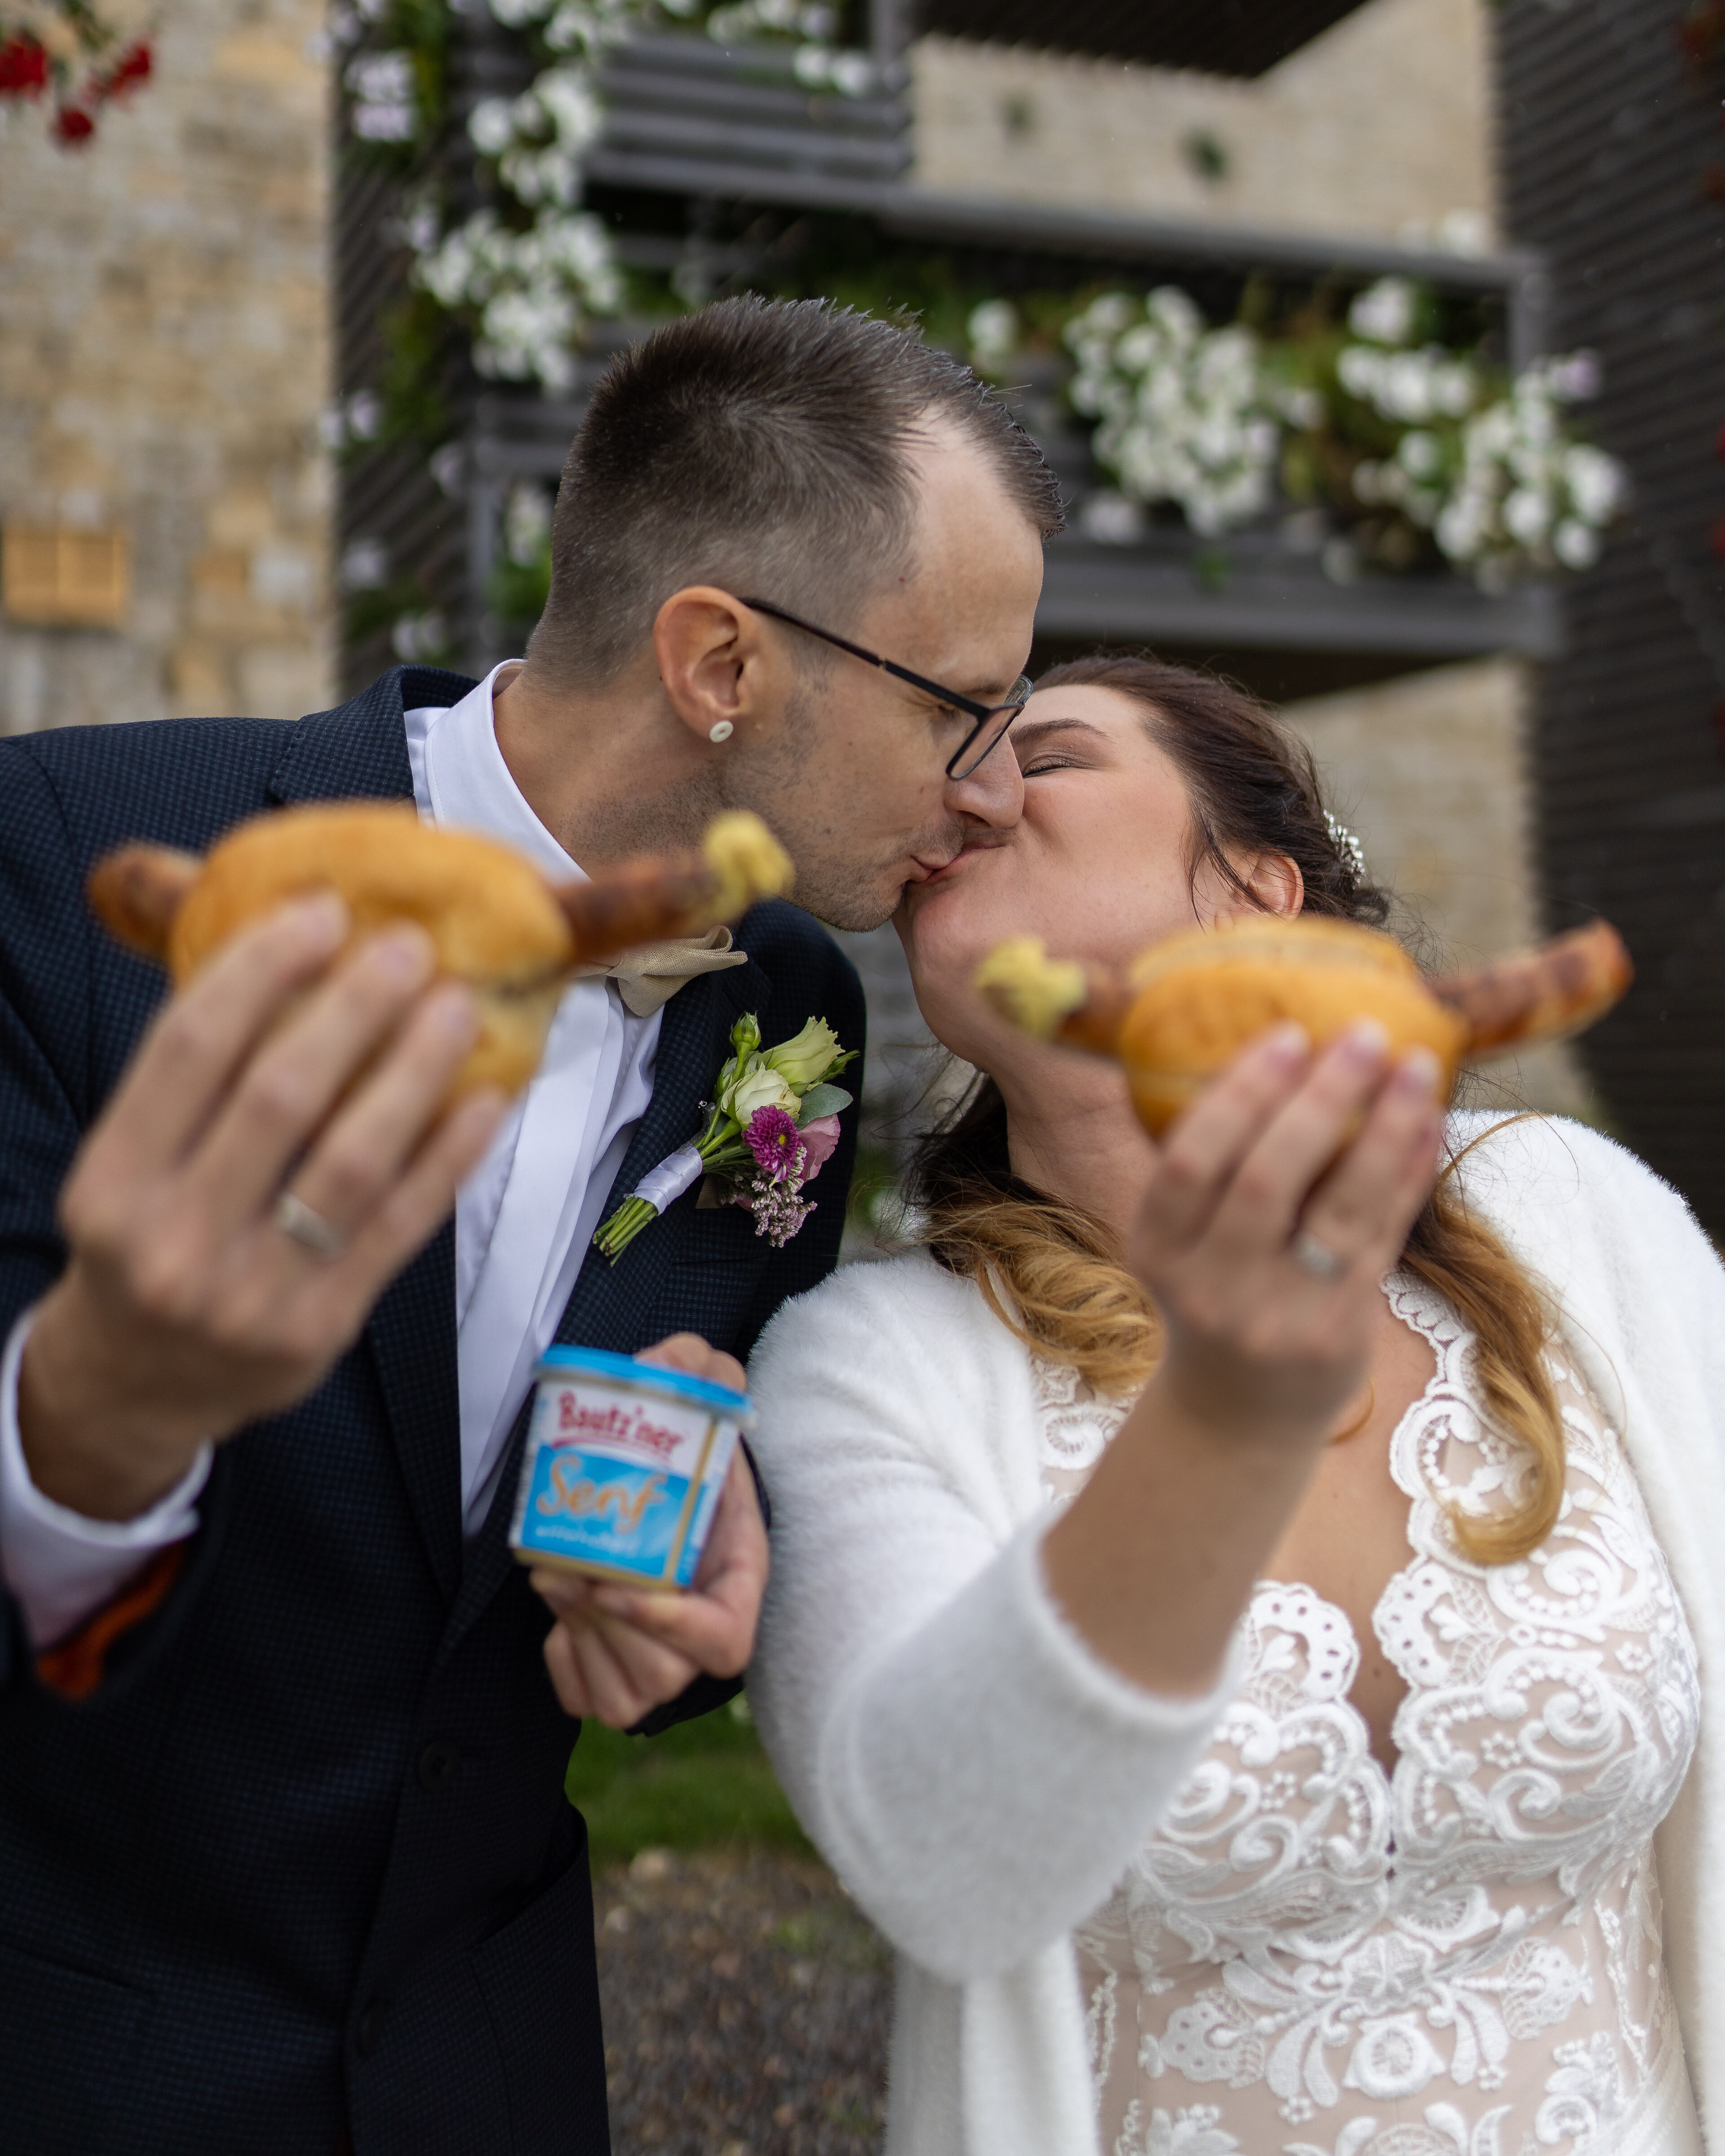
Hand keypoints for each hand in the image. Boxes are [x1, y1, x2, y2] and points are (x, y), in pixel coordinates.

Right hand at [19, 895, 507, 1519]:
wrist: (132, 1387)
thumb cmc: (146, 1242)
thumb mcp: (129, 1163)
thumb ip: (196, 1079)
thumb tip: (295, 956)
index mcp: (112, 1180)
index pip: (190, 1049)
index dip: (260, 968)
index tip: (321, 912)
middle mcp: (173, 1237)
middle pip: (281, 1096)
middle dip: (354, 1008)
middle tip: (409, 947)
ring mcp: (250, 1291)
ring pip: (353, 1159)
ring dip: (415, 1071)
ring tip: (456, 1006)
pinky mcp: (321, 1328)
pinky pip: (402, 1225)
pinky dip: (449, 1155)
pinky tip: (485, 1099)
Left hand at [532, 1332, 768, 1728]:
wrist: (654, 1477)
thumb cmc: (682, 1440)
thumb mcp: (697, 1392)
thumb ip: (694, 1367)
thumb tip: (675, 1357)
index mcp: (737, 1578)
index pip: (725, 1640)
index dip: (674, 1627)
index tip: (618, 1587)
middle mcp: (702, 1631)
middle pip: (664, 1672)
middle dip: (606, 1627)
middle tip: (564, 1573)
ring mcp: (662, 1659)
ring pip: (624, 1696)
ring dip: (582, 1643)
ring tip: (557, 1581)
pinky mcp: (617, 1672)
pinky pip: (587, 1701)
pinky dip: (566, 1670)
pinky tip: (559, 1621)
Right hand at [1039, 1020, 1442, 1698]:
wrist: (1237, 1419)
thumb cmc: (1216, 1298)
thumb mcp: (1187, 1243)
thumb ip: (1219, 1169)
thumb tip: (1295, 1049)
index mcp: (1156, 1250)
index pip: (1190, 1161)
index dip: (1241, 1093)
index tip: (1289, 1034)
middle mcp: (1209, 1286)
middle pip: (1265, 1178)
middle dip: (1321, 1097)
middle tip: (1365, 1036)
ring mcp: (1275, 1316)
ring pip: (1338, 1207)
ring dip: (1384, 1128)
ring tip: (1416, 1068)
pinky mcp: (1336, 1336)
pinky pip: (1381, 1240)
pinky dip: (1408, 1175)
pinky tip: (1426, 1125)